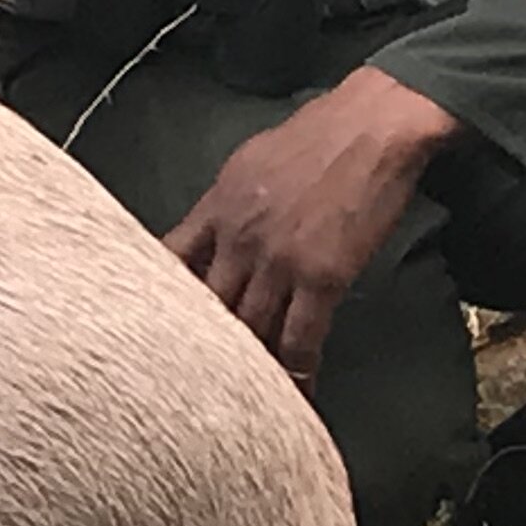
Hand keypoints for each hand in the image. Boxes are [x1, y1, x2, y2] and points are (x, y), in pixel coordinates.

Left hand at [164, 66, 457, 386]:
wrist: (372, 125)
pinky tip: (297, 395)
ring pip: (249, 330)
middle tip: (194, 383)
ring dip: (249, 368)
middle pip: (204, 308)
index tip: (153, 331)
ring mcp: (277, 260)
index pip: (168, 265)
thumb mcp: (246, 163)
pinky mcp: (322, 275)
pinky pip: (301, 336)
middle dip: (199, 347)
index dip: (160, 303)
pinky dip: (298, 371)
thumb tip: (210, 229)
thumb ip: (223, 204)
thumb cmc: (315, 136)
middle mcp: (236, 238)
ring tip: (246, 400)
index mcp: (214, 209)